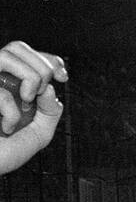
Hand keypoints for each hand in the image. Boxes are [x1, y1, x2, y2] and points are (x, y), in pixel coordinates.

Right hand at [0, 42, 67, 174]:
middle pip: (17, 47)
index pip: (27, 56)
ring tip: (27, 100)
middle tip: (42, 92)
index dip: (49, 60)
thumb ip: (49, 111)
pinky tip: (6, 127)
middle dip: (42, 67)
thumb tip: (50, 89)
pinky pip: (0, 92)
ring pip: (6, 55)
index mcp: (8, 86)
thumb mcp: (38, 134)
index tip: (63, 77)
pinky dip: (11, 113)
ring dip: (30, 77)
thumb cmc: (4, 154)